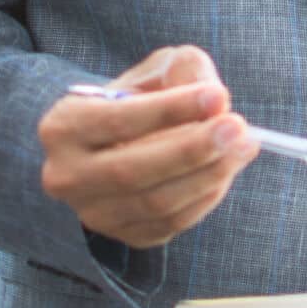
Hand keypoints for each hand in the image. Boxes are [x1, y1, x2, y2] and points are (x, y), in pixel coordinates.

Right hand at [37, 46, 256, 247]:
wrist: (115, 142)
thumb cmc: (139, 99)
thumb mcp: (155, 72)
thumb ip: (184, 74)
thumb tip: (217, 103)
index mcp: (63, 126)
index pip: (118, 119)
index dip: (170, 110)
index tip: (217, 96)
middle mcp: (67, 176)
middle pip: (132, 170)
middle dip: (192, 149)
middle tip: (238, 127)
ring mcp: (92, 213)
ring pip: (155, 204)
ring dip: (208, 176)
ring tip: (244, 145)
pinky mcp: (122, 235)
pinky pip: (169, 225)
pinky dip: (204, 199)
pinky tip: (226, 172)